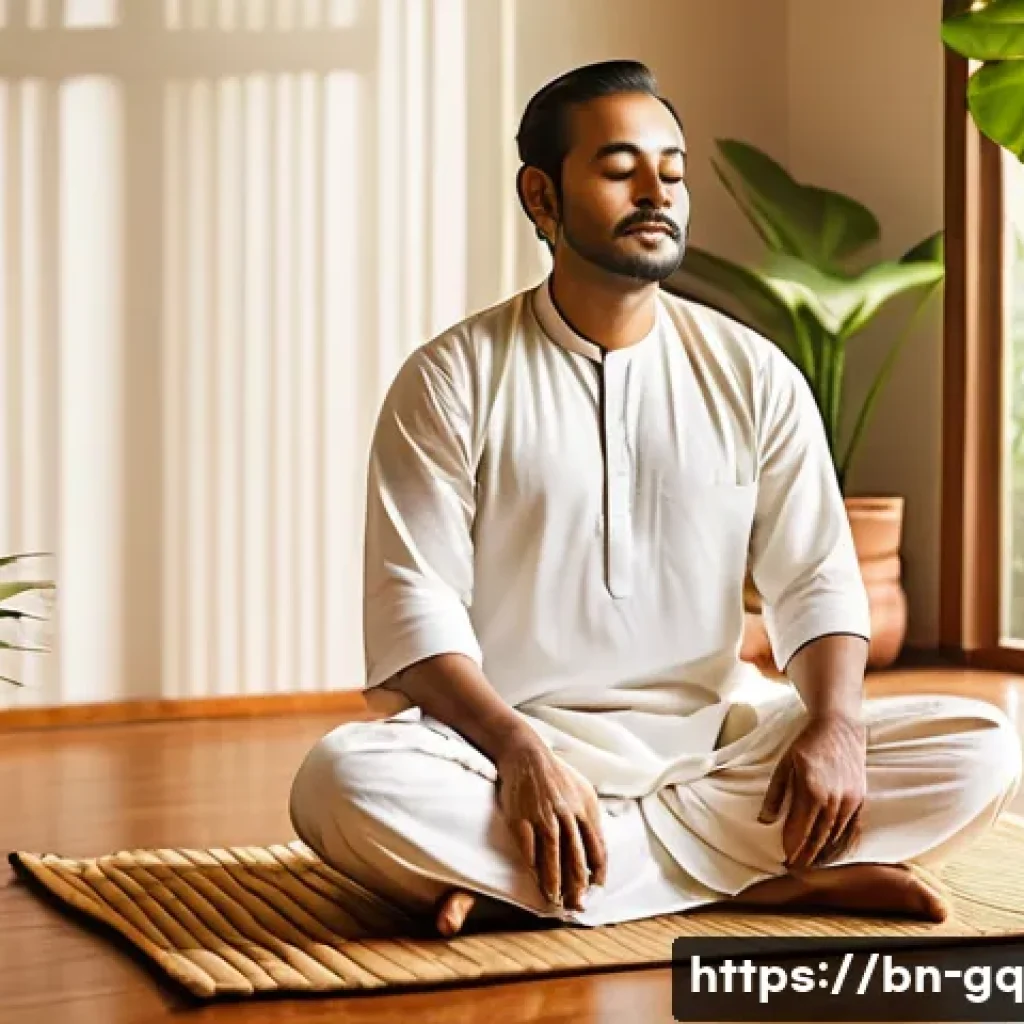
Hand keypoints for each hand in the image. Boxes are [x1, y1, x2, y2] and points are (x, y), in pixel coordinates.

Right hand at [494, 726, 608, 910]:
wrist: (526, 755)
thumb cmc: (556, 774)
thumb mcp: (583, 791)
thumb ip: (591, 818)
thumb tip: (598, 847)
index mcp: (584, 810)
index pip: (596, 849)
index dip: (597, 873)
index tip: (596, 890)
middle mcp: (566, 816)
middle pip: (575, 858)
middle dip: (577, 886)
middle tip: (576, 906)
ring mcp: (543, 817)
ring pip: (552, 857)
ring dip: (554, 882)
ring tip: (555, 900)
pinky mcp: (521, 818)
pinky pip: (528, 848)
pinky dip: (533, 866)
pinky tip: (535, 879)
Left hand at [758, 712, 866, 870]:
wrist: (838, 726)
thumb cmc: (807, 744)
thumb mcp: (784, 765)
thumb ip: (775, 795)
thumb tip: (764, 820)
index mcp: (811, 791)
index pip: (800, 830)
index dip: (792, 847)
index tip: (784, 860)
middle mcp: (833, 799)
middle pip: (819, 838)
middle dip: (806, 857)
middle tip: (795, 870)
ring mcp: (850, 800)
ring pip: (836, 836)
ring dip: (824, 854)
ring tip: (812, 867)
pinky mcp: (860, 798)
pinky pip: (853, 828)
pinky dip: (844, 844)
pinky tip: (836, 854)